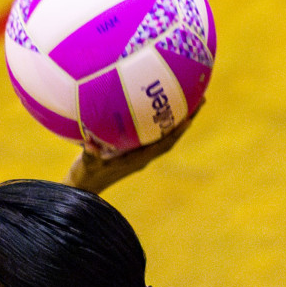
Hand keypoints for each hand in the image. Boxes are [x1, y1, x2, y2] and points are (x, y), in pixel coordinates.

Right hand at [64, 99, 203, 194]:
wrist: (84, 189)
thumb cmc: (85, 177)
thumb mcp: (86, 165)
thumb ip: (90, 155)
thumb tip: (90, 144)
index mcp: (137, 161)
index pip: (163, 145)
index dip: (177, 132)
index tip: (190, 117)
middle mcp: (143, 157)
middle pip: (171, 136)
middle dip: (187, 118)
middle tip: (200, 98)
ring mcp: (139, 154)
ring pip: (164, 134)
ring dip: (179, 118)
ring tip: (190, 97)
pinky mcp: (133, 150)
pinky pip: (151, 133)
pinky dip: (159, 120)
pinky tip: (159, 104)